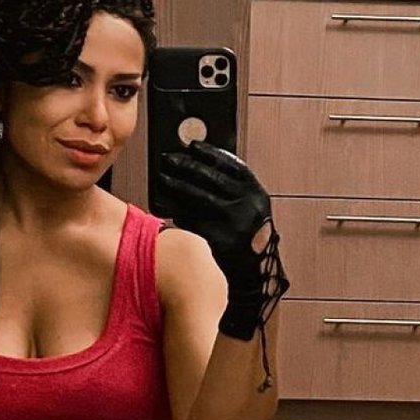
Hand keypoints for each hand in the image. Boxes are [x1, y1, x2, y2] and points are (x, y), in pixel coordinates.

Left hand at [158, 141, 288, 339]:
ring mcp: (235, 223)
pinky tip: (166, 207)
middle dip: (187, 167)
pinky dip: (179, 213)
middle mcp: (248, 206)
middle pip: (212, 179)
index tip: (193, 146)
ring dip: (178, 186)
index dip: (211, 154)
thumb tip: (202, 166)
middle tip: (169, 159)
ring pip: (200, 198)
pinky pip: (194, 222)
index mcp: (257, 194)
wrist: (256, 273)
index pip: (232, 166)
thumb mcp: (251, 209)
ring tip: (162, 179)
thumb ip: (234, 190)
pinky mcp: (220, 240)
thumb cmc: (249, 238)